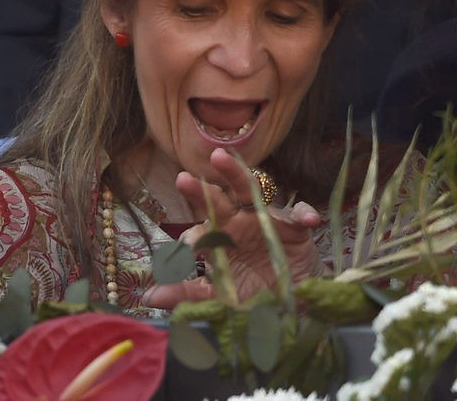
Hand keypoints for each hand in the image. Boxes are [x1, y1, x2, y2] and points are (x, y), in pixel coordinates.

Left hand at [144, 148, 323, 308]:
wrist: (293, 299)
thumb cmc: (253, 291)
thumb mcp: (221, 297)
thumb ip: (188, 293)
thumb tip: (148, 297)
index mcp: (217, 242)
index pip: (198, 234)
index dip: (191, 242)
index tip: (185, 251)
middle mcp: (237, 224)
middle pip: (215, 202)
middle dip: (199, 190)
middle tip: (182, 179)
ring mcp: (265, 220)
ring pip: (248, 190)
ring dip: (235, 174)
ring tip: (220, 157)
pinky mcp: (294, 226)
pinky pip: (298, 215)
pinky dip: (303, 215)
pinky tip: (308, 220)